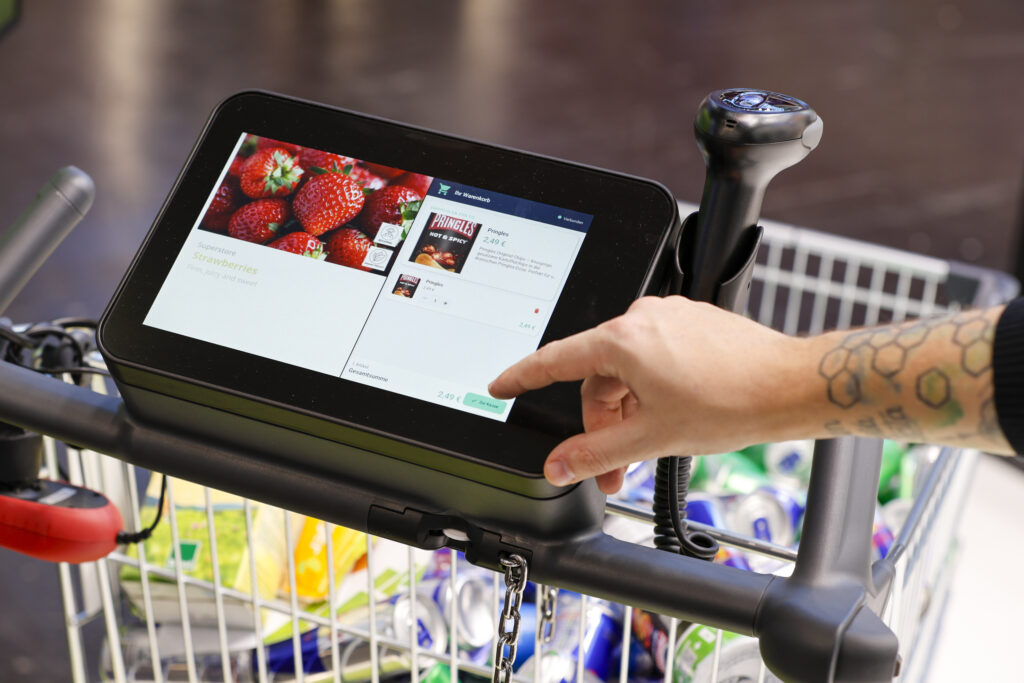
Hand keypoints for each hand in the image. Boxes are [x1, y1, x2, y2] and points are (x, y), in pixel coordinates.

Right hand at [489, 296, 806, 492]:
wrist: (790, 386)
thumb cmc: (732, 404)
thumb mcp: (650, 438)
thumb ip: (595, 454)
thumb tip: (558, 465)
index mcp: (623, 340)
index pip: (555, 360)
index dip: (522, 377)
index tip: (501, 385)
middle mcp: (643, 318)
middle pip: (597, 376)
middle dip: (600, 425)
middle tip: (609, 470)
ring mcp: (670, 317)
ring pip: (627, 370)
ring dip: (627, 411)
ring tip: (646, 449)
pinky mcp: (692, 323)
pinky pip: (653, 357)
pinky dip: (649, 390)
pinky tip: (669, 418)